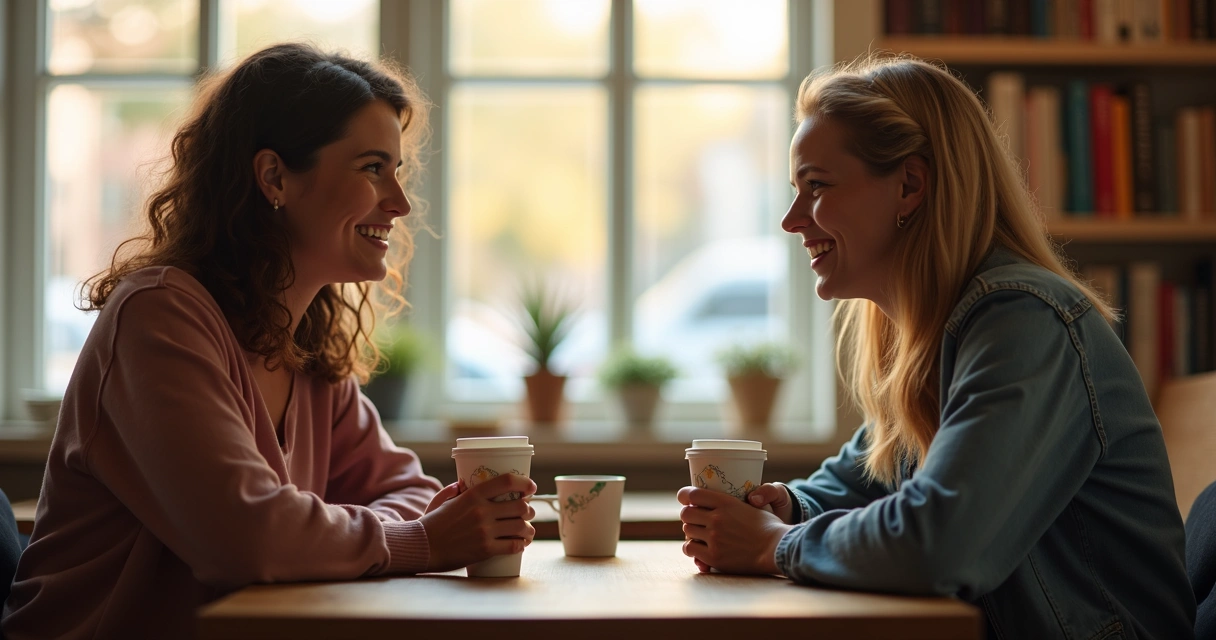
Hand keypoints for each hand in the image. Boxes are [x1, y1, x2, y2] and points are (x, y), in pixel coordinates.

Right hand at [419, 474, 536, 572]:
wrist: (422, 547)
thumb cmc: (431, 522)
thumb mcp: (442, 500)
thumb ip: (454, 490)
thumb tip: (464, 482)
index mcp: (473, 495)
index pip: (507, 482)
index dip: (524, 483)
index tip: (531, 487)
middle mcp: (482, 511)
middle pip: (520, 507)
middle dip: (529, 510)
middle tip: (528, 513)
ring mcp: (484, 531)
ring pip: (521, 527)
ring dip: (528, 529)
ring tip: (527, 531)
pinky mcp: (485, 549)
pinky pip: (513, 546)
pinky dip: (521, 545)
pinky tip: (521, 544)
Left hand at [677, 486, 791, 575]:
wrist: (777, 548)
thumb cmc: (768, 527)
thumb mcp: (751, 505)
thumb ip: (730, 503)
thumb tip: (714, 502)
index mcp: (726, 502)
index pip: (692, 494)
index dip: (684, 496)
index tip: (685, 500)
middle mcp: (717, 518)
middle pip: (686, 513)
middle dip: (689, 515)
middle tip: (695, 520)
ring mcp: (714, 538)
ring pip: (687, 530)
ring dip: (691, 532)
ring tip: (699, 534)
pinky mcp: (714, 556)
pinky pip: (689, 548)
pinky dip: (691, 548)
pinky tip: (698, 548)